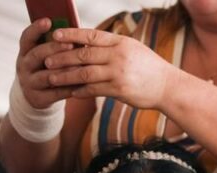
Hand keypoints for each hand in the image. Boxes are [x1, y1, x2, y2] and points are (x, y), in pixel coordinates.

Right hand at [15, 19, 76, 108]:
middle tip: (70, 44)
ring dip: (64, 71)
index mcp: (25, 52)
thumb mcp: (45, 57)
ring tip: (79, 66)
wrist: (35, 96)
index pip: (27, 38)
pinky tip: (82, 85)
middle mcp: (24, 66)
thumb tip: (78, 36)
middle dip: (53, 49)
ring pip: (47, 76)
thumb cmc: (46, 70)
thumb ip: (56, 47)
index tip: (48, 21)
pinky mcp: (38, 98)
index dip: (36, 29)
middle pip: (37, 55)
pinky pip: (56, 93)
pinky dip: (69, 89)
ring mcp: (29, 83)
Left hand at [42, 28, 172, 109]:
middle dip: (62, 57)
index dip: (71, 35)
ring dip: (66, 76)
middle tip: (46, 61)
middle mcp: (118, 56)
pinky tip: (71, 92)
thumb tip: (89, 44)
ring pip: (84, 73)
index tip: (55, 36)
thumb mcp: (133, 50)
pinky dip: (80, 90)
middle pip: (83, 54)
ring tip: (52, 78)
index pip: (90, 36)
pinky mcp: (120, 89)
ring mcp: (119, 73)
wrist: (169, 88)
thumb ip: (112, 47)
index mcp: (120, 43)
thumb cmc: (150, 69)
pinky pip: (94, 89)